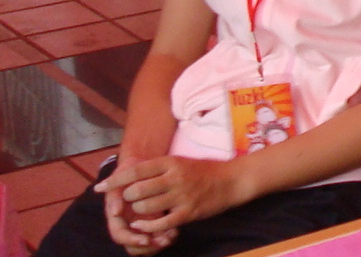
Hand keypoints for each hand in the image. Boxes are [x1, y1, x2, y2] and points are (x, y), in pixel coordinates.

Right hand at [98, 157, 171, 254]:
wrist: (145, 162)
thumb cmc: (133, 168)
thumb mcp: (124, 175)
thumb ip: (117, 191)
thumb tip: (116, 212)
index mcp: (116, 214)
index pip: (120, 235)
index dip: (131, 240)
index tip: (146, 240)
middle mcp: (127, 221)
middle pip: (134, 246)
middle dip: (148, 246)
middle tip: (164, 242)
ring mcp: (140, 222)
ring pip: (147, 244)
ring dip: (158, 244)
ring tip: (171, 237)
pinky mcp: (153, 219)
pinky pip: (158, 235)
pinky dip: (166, 236)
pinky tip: (176, 232)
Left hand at [106, 155, 245, 237]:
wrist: (233, 180)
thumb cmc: (205, 171)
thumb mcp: (181, 162)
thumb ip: (158, 169)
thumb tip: (130, 176)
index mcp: (171, 162)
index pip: (135, 170)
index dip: (114, 180)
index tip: (100, 187)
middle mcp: (174, 177)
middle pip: (136, 190)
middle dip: (127, 198)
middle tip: (129, 200)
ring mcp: (181, 195)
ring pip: (145, 207)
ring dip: (138, 211)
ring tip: (141, 210)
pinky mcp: (188, 212)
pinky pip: (159, 223)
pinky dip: (147, 226)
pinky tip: (143, 225)